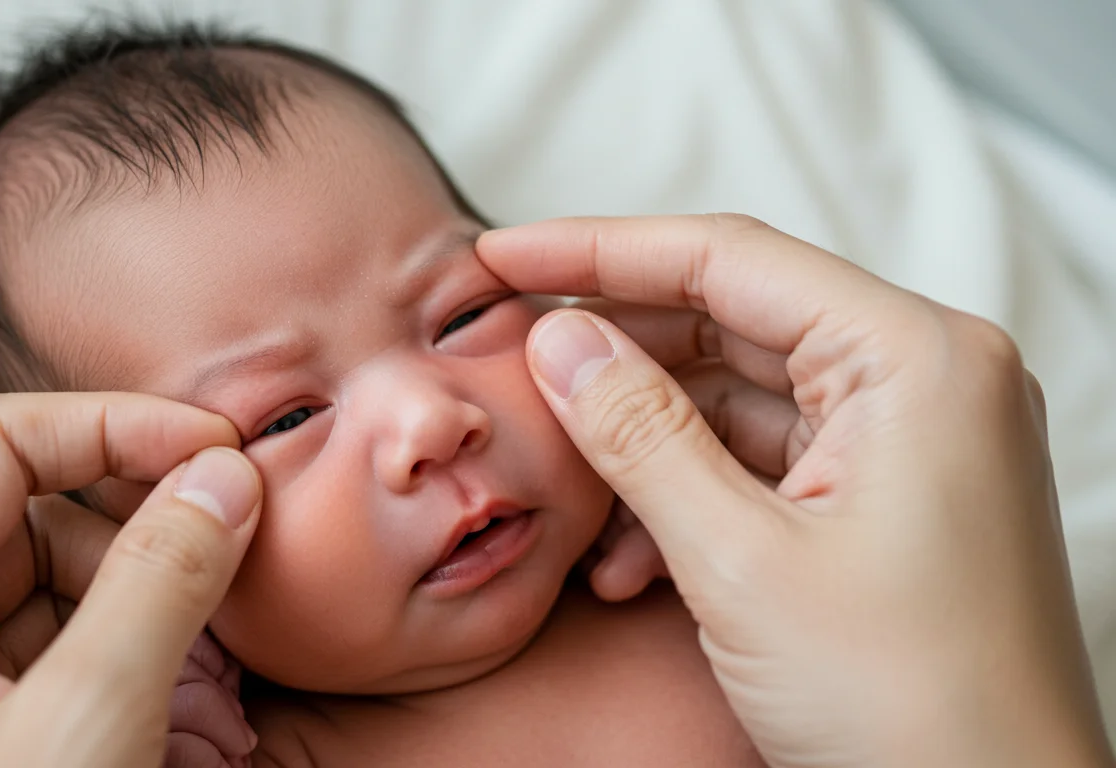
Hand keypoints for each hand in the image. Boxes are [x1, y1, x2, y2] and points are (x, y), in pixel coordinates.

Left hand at [0, 393, 262, 767]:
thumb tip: (222, 476)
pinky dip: (148, 681)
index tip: (218, 453)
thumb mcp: (89, 729)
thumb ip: (160, 584)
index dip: (114, 429)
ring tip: (218, 711)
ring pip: (71, 593)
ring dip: (164, 627)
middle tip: (239, 584)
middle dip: (153, 550)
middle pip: (42, 519)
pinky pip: (77, 662)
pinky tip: (196, 739)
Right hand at [478, 215, 1113, 767]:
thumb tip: (559, 338)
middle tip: (518, 364)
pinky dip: (690, 495)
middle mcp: (922, 380)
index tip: (503, 253)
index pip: (729, 260)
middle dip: (618, 356)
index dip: (599, 250)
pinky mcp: (888, 500)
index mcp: (915, 360)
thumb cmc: (908, 705)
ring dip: (645, 444)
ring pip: (740, 399)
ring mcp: (909, 442)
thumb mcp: (739, 562)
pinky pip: (766, 462)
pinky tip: (628, 560)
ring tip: (571, 495)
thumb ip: (639, 434)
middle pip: (732, 322)